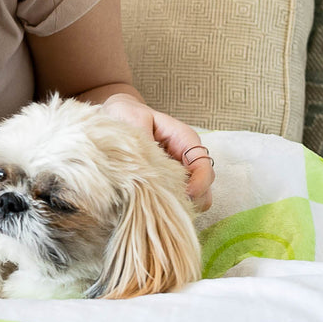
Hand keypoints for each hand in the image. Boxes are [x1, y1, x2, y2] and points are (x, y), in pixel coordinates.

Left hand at [99, 94, 213, 210]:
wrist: (117, 116)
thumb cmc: (127, 114)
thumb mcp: (133, 119)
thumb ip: (144, 138)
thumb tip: (150, 162)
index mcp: (185, 140)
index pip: (205, 167)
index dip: (199, 184)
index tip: (184, 194)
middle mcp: (188, 158)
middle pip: (205, 188)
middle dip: (191, 200)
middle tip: (165, 202)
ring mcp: (180, 173)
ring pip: (195, 199)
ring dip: (180, 205)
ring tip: (156, 204)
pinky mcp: (168, 183)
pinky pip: (178, 202)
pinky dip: (170, 206)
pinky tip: (151, 203)